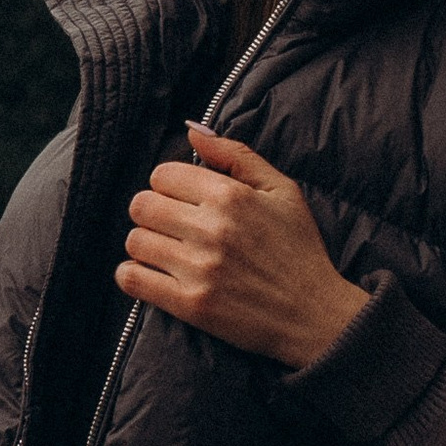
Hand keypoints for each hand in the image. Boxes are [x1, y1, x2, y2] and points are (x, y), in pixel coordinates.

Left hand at [118, 125, 370, 369]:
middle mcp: (211, 229)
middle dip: (151, 211)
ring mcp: (198, 269)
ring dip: (145, 243)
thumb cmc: (299, 248)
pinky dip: (132, 275)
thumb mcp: (282, 189)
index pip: (162, 175)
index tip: (183, 198)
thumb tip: (192, 131)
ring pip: (135, 241)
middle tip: (170, 224)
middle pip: (141, 206)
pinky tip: (152, 274)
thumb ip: (235, 155)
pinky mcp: (190, 304)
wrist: (314, 314)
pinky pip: (132, 279)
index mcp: (230, 196)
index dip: (169, 184)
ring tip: (166, 250)